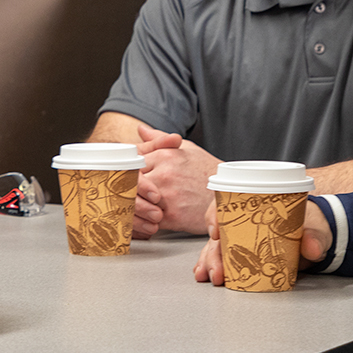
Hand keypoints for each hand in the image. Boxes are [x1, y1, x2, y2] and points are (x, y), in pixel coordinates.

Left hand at [134, 122, 219, 236]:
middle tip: (123, 194)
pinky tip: (143, 220)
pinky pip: (147, 220)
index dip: (126, 172)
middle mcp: (165, 173)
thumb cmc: (207, 171)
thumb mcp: (187, 149)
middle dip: (125, 189)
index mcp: (165, 155)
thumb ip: (160, 140)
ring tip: (132, 208)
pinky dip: (142, 222)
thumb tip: (140, 130)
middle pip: (130, 182)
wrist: (229, 195)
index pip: (133, 162)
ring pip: (135, 202)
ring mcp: (167, 195)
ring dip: (132, 207)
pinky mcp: (172, 216)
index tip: (125, 177)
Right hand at [193, 201, 333, 285]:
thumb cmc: (310, 222)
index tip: (216, 232)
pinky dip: (212, 267)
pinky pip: (222, 259)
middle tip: (218, 269)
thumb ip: (315, 236)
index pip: (226, 203)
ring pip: (216, 247)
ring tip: (213, 277)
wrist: (315, 235)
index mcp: (255, 205)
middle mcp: (242, 221)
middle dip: (213, 252)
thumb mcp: (316, 226)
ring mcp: (240, 238)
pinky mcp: (244, 255)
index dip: (216, 215)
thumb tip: (313, 248)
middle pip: (218, 232)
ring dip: (210, 262)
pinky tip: (205, 275)